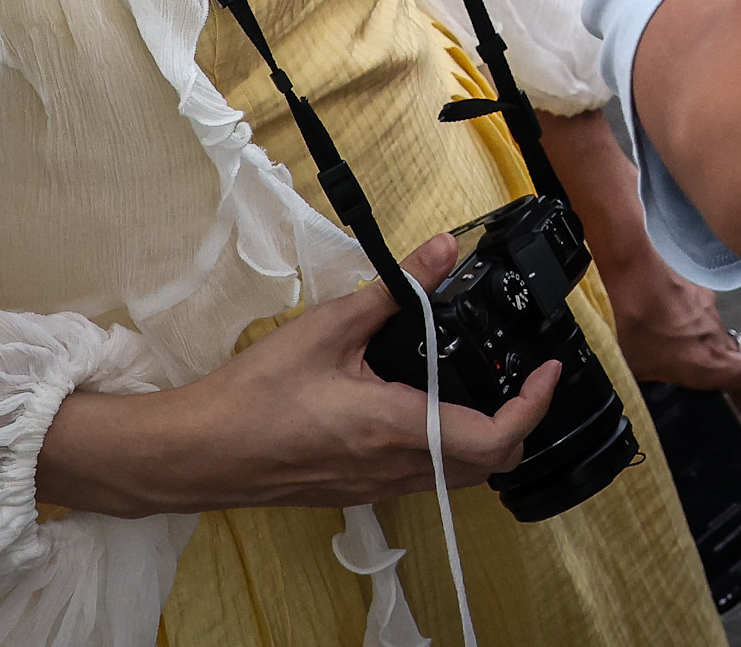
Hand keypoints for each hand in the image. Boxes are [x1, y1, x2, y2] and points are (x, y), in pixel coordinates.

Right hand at [37, 234, 558, 517]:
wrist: (194, 454)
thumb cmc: (251, 398)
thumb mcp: (327, 329)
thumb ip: (395, 290)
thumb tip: (442, 250)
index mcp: (395, 430)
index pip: (496, 438)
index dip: (534, 406)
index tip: (547, 371)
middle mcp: (393, 469)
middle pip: (488, 466)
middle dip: (519, 424)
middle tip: (522, 378)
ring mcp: (374, 487)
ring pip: (455, 476)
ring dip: (484, 440)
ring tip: (485, 387)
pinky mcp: (354, 490)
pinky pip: (420, 478)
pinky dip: (444, 449)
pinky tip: (427, 408)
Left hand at [603, 247, 740, 401]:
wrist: (630, 270)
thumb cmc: (631, 321)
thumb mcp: (634, 368)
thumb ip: (652, 381)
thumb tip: (640, 397)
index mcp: (707, 361)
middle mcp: (716, 335)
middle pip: (733, 358)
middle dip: (720, 370)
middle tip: (696, 378)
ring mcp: (711, 309)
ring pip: (715, 334)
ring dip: (701, 343)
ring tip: (669, 344)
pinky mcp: (701, 289)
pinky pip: (703, 312)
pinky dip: (690, 319)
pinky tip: (665, 318)